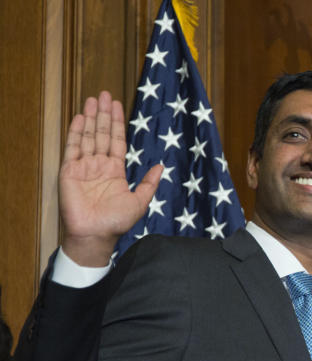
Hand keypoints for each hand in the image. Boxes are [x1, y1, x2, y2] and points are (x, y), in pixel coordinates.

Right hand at [59, 91, 161, 265]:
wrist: (95, 234)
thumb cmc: (117, 221)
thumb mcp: (140, 201)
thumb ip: (149, 183)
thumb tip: (161, 166)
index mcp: (116, 171)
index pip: (117, 141)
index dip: (118, 123)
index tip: (118, 105)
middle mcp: (99, 165)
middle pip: (102, 134)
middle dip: (104, 114)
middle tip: (105, 94)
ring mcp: (84, 167)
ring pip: (88, 137)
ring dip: (91, 118)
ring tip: (93, 99)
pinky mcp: (69, 171)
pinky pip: (73, 148)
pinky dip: (76, 132)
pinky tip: (80, 117)